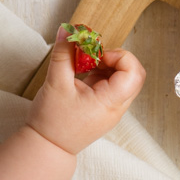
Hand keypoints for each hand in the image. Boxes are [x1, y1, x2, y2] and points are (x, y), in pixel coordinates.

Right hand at [26, 26, 145, 154]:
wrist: (46, 149)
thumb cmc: (51, 122)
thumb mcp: (55, 83)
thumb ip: (63, 54)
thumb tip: (68, 30)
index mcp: (110, 102)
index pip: (134, 72)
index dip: (120, 56)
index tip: (98, 56)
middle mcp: (118, 107)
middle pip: (133, 74)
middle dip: (115, 59)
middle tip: (94, 58)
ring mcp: (114, 109)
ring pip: (124, 78)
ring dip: (108, 66)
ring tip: (86, 67)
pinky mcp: (106, 108)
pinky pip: (113, 85)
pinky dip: (102, 75)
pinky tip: (84, 76)